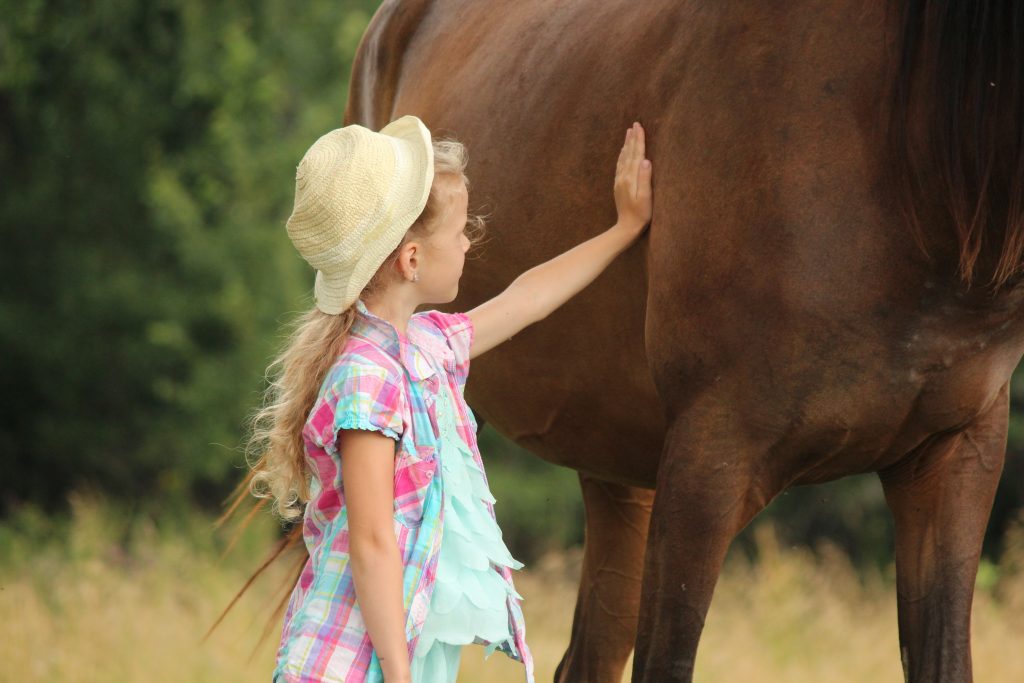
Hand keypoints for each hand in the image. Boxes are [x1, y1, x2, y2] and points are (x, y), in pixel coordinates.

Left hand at [613, 121, 652, 235]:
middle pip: (628, 153)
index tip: (639, 126)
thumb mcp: (646, 197)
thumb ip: (645, 178)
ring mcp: (619, 180)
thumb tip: (646, 160)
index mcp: (630, 177)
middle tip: (634, 124)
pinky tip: (623, 152)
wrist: (626, 227)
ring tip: (628, 133)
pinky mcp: (619, 185)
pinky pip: (620, 165)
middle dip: (632, 138)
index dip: (638, 140)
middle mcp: (623, 176)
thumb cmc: (641, 213)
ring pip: (623, 157)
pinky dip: (622, 155)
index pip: (636, 154)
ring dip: (626, 144)